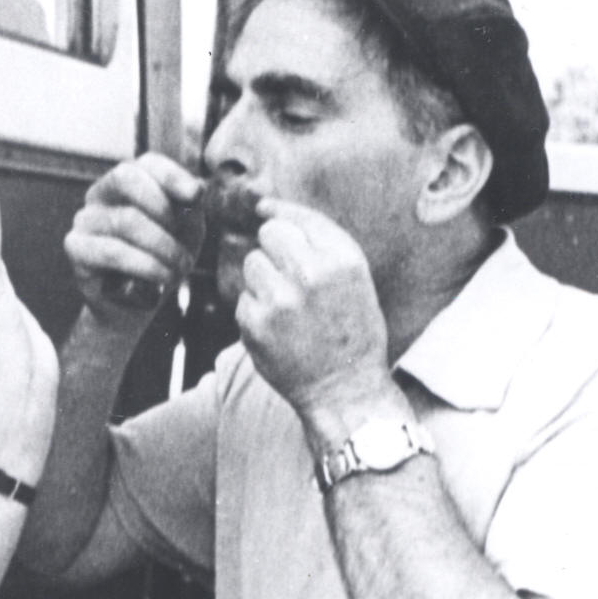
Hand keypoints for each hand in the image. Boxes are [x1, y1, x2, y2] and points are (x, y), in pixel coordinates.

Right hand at [64, 153, 205, 328]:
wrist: (135, 306)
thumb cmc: (161, 261)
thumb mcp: (186, 231)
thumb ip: (190, 208)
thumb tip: (196, 188)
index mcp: (129, 183)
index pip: (147, 163)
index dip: (172, 175)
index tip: (196, 196)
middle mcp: (101, 194)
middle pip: (125, 177)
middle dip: (162, 208)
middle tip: (181, 241)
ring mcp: (85, 219)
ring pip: (125, 220)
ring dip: (162, 247)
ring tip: (178, 269)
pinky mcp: (76, 248)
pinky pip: (112, 251)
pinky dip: (145, 265)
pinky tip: (161, 277)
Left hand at [236, 198, 393, 417]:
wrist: (345, 389)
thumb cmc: (352, 330)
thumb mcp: (354, 277)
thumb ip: (319, 242)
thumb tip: (266, 209)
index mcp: (342, 259)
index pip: (298, 217)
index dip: (277, 211)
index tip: (263, 209)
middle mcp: (311, 274)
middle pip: (269, 234)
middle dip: (272, 248)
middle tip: (287, 273)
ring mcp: (280, 300)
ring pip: (252, 264)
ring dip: (262, 280)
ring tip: (287, 306)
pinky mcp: (255, 324)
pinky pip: (243, 300)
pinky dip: (255, 312)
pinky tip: (278, 330)